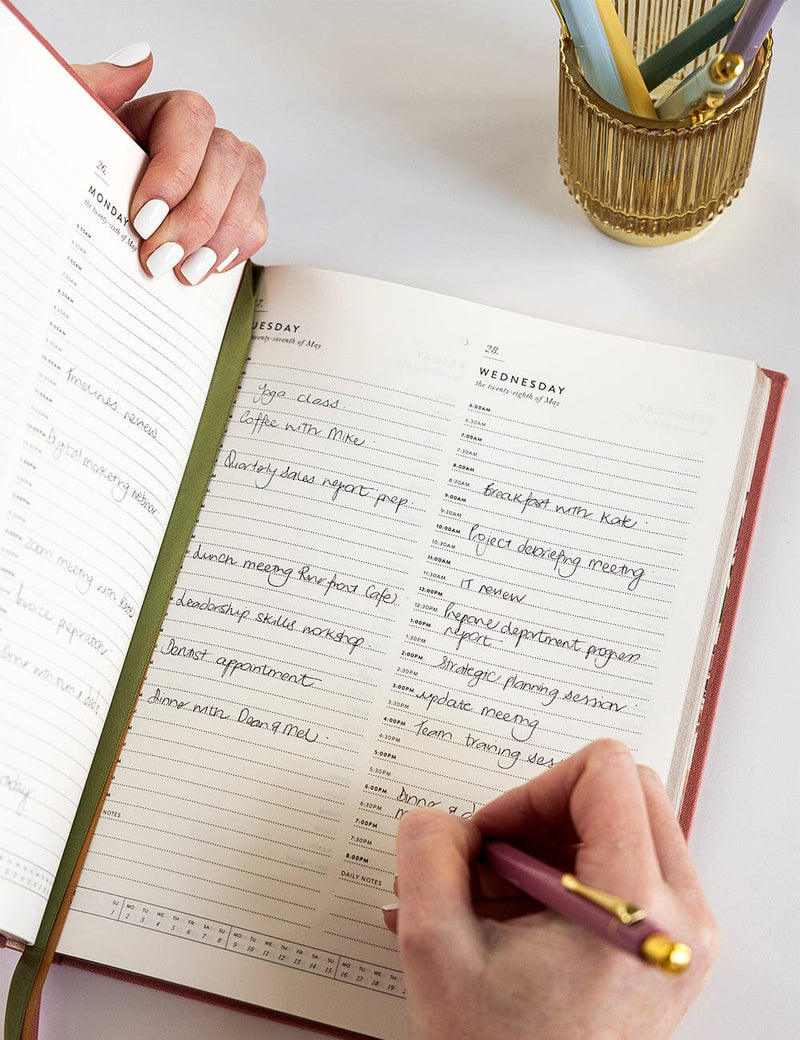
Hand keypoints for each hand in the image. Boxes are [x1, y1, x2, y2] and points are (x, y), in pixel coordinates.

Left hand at [72, 43, 266, 283]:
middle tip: (160, 258)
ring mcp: (225, 178)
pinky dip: (235, 249)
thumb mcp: (69, 128)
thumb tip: (140, 59)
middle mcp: (201, 141)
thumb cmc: (76, 175)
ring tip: (181, 272)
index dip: (175, 171)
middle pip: (228, 159)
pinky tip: (205, 268)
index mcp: (162, 113)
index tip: (144, 218)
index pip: (192, 119)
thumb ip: (93, 87)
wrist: (82, 228)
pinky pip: (256, 226)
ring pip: (248, 192)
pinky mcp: (238, 213)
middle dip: (196, 216)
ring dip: (217, 238)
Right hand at [384, 740, 717, 1039]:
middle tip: (494, 859)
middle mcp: (680, 916)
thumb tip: (442, 820)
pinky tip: (515, 916)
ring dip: (549, 845)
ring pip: (624, 825)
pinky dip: (568, 873)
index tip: (494, 835)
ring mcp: (684, 933)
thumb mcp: (437, 951)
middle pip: (622, 791)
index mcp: (633, 907)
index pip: (605, 772)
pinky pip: (629, 866)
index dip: (533, 789)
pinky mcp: (672, 946)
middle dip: (543, 814)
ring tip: (492, 899)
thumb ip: (427, 856)